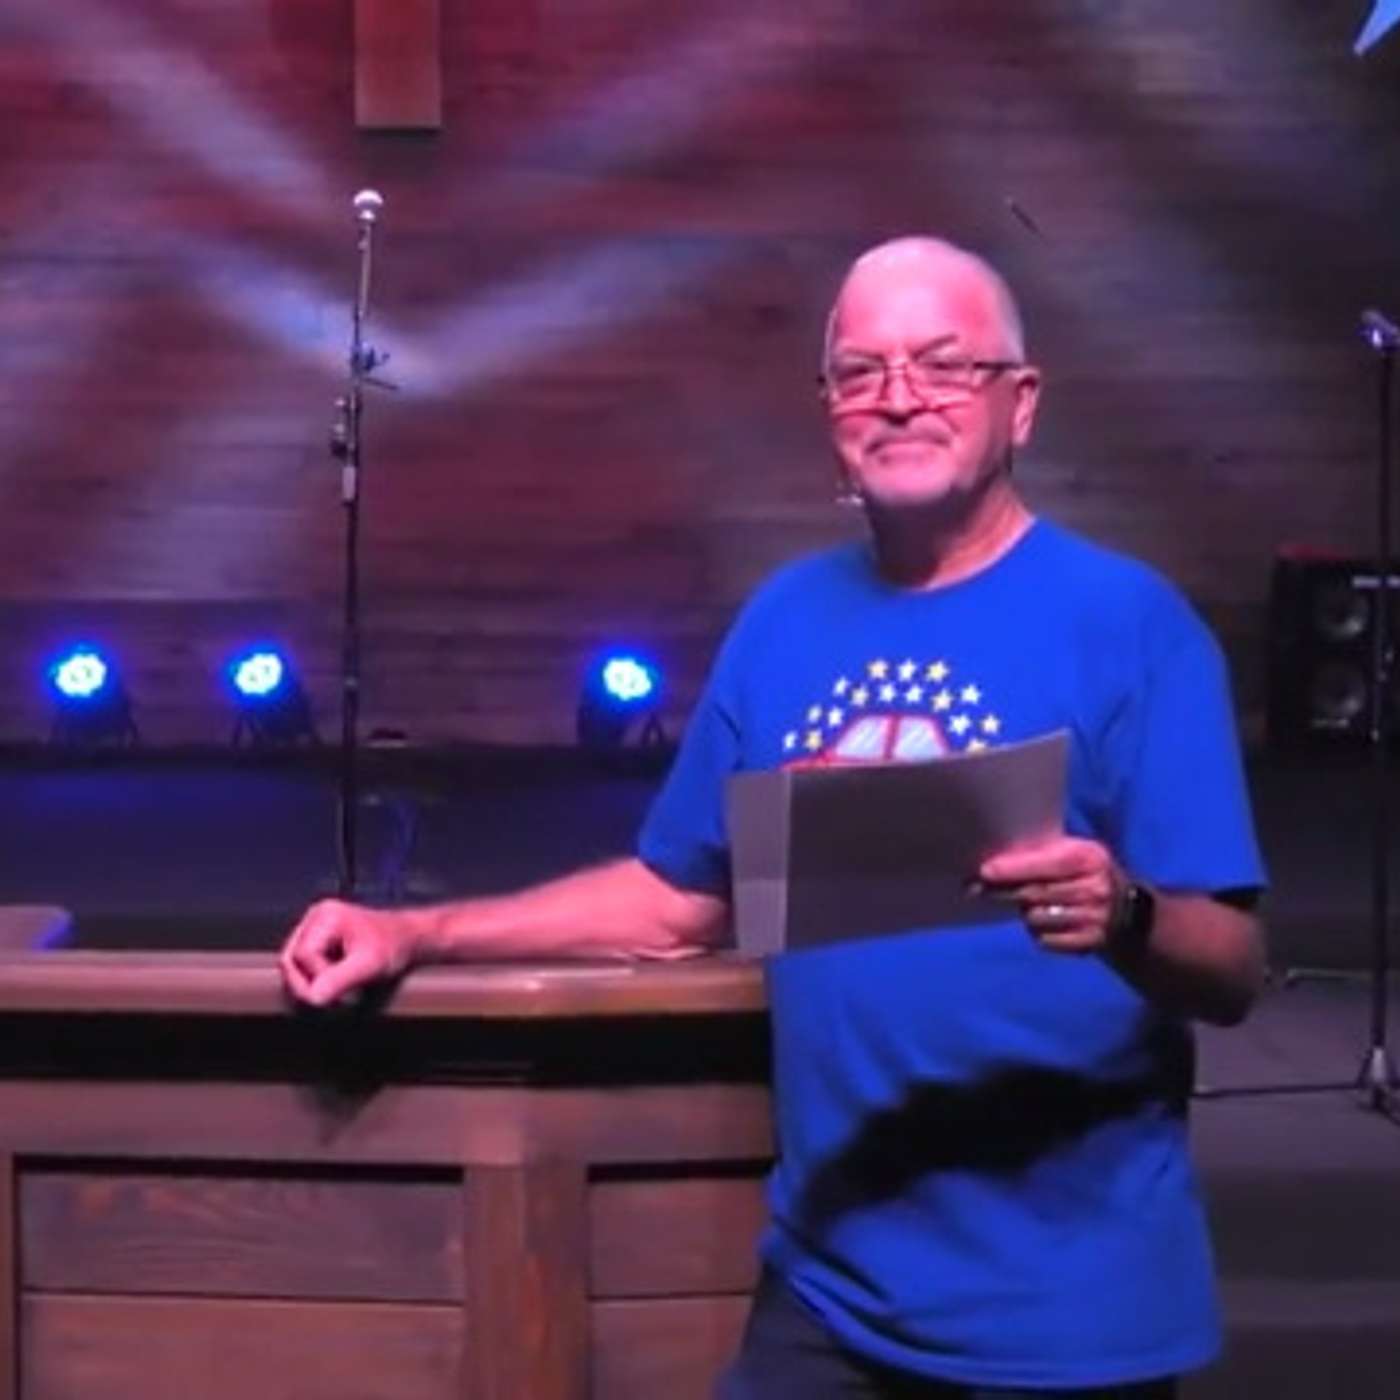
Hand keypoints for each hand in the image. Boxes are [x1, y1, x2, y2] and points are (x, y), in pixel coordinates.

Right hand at [279, 899, 416, 1006]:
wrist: (408, 939)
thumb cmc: (394, 945)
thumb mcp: (370, 964)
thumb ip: (341, 979)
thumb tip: (313, 997)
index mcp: (327, 915)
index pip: (301, 955)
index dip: (317, 977)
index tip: (341, 992)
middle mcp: (316, 917)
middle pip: (290, 960)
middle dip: (309, 983)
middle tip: (335, 999)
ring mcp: (314, 927)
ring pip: (293, 965)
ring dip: (311, 983)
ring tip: (337, 991)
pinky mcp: (317, 939)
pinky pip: (301, 966)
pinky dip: (315, 979)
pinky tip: (334, 983)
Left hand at [977, 836, 1124, 953]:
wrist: (1129, 912)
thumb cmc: (1085, 874)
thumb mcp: (1074, 854)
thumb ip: (1042, 854)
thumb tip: (993, 861)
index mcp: (1089, 857)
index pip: (1045, 864)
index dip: (1013, 869)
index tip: (984, 872)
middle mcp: (1095, 887)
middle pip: (1035, 893)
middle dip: (1001, 892)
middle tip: (974, 890)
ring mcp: (1095, 918)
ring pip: (1037, 919)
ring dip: (1023, 913)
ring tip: (1022, 906)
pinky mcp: (1091, 943)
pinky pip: (1046, 941)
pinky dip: (1037, 934)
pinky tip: (1042, 925)